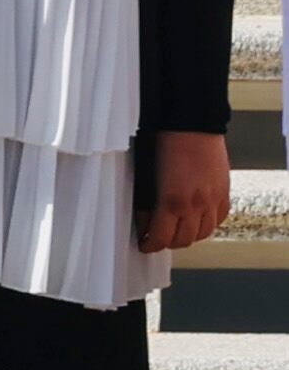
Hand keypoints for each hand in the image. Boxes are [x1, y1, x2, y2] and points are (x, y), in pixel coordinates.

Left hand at [142, 128, 232, 254]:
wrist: (191, 123)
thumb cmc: (163, 144)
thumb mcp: (147, 177)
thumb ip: (147, 204)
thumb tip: (145, 222)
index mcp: (172, 201)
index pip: (161, 238)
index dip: (150, 245)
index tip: (144, 245)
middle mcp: (196, 204)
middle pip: (183, 240)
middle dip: (167, 243)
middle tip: (157, 238)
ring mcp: (213, 199)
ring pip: (203, 234)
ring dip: (188, 236)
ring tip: (176, 230)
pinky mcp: (224, 191)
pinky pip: (219, 219)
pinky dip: (207, 224)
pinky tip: (196, 219)